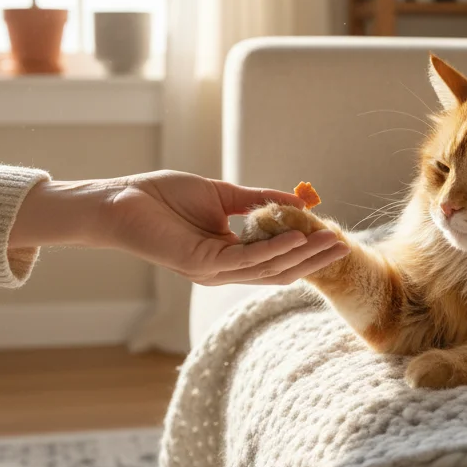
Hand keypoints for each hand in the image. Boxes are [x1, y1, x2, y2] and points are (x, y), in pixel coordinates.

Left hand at [9, 171, 349, 284]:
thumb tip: (296, 200)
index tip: (333, 236)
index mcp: (228, 257)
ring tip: (330, 241)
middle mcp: (223, 270)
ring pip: (267, 268)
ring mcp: (212, 271)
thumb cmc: (163, 197)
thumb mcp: (222, 195)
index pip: (276, 260)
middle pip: (279, 270)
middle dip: (313, 259)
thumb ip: (256, 201)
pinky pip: (245, 260)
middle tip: (345, 245)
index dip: (305, 251)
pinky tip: (295, 238)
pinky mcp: (200, 264)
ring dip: (301, 255)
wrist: (122, 200)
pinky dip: (273, 249)